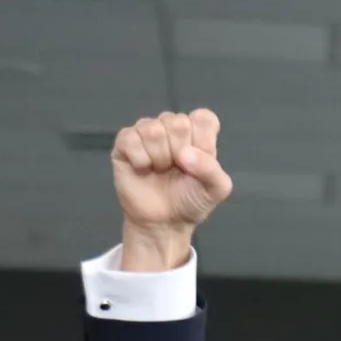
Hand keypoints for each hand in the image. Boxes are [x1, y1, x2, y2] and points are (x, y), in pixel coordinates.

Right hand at [111, 109, 230, 271]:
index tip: (197, 162)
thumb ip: (211, 169)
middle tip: (176, 170)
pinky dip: (139, 159)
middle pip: (178, 123)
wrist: (163, 222)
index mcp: (197, 132)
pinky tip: (143, 169)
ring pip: (153, 129)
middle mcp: (172, 126)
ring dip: (159, 157)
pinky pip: (130, 138)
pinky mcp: (125, 142)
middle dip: (179, 153)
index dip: (201, 142)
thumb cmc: (190, 201)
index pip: (203, 118)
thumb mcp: (215, 189)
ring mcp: (147, 132)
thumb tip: (185, 154)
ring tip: (160, 170)